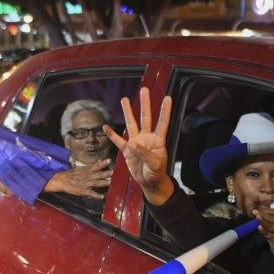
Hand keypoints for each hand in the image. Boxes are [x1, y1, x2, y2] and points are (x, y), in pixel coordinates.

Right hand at [44, 158, 111, 198]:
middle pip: (98, 174)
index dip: (102, 163)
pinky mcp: (83, 191)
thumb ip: (92, 165)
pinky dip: (96, 195)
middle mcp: (87, 176)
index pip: (96, 166)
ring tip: (110, 182)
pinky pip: (90, 193)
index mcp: (87, 171)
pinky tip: (101, 196)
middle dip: (106, 173)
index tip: (109, 160)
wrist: (61, 180)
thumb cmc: (72, 174)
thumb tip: (100, 160)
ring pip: (96, 183)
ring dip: (103, 183)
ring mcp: (85, 184)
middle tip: (113, 171)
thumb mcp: (82, 168)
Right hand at [104, 87, 173, 204]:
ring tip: (125, 99)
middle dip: (145, 104)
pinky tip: (105, 126)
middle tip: (145, 89)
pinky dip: (111, 134)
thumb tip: (132, 143)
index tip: (168, 97)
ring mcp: (136, 143)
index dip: (165, 111)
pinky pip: (118, 141)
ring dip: (128, 112)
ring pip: (132, 124)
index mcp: (158, 141)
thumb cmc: (156, 173)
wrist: (149, 183)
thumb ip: (144, 153)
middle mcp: (147, 138)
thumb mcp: (154, 165)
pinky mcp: (127, 151)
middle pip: (146, 118)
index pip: (162, 123)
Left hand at [254, 207, 273, 260]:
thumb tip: (259, 213)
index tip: (259, 207)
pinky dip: (263, 231)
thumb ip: (270, 220)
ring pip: (271, 226)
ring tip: (257, 216)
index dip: (267, 209)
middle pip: (273, 218)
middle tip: (255, 211)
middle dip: (263, 214)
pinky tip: (259, 227)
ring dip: (263, 220)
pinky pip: (268, 235)